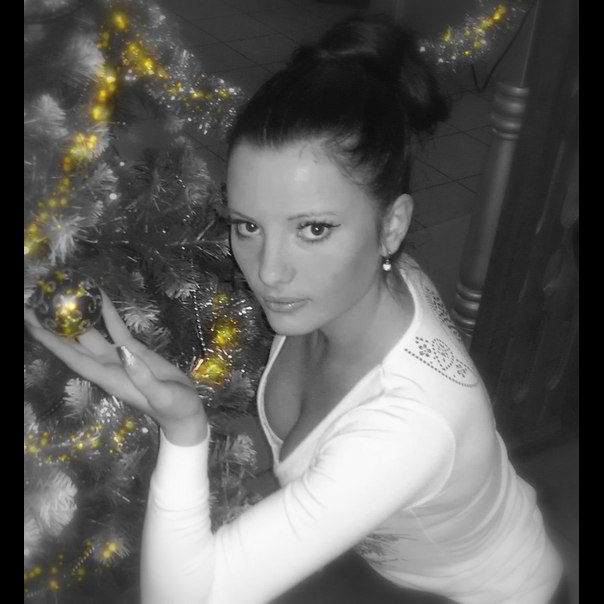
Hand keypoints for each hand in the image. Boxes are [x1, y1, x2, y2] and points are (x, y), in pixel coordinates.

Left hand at [24, 291, 207, 445]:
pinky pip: (115, 328)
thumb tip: (125, 351)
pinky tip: (98, 296)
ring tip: (57, 297)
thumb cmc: (174, 407)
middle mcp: (106, 366)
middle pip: (73, 344)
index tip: (33, 325)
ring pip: (91, 333)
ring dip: (75, 317)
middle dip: (52, 327)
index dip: (53, 342)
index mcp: (110, 378)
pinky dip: (106, 312)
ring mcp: (118, 356)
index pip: (74, 358)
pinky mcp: (133, 349)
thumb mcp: (162, 396)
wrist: (186, 410)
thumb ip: (144, 377)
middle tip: (33, 305)